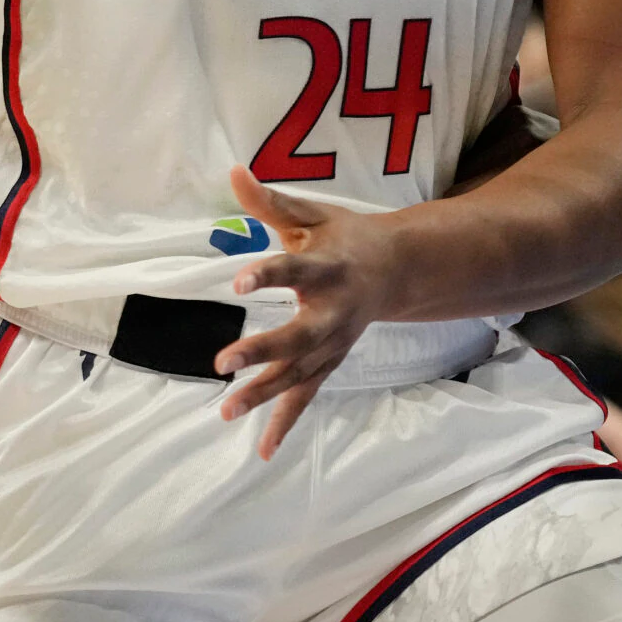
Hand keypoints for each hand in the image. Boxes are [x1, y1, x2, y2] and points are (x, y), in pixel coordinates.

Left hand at [213, 166, 404, 458]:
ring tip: (226, 409)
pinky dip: (285, 423)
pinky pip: (306, 395)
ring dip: (263, 392)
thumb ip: (270, 201)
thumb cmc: (345, 237)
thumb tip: (233, 171)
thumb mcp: (312, 215)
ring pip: (298, 373)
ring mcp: (333, 342)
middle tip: (223, 362)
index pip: (294, 270)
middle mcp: (332, 311)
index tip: (238, 281)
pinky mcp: (329, 361)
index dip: (268, 274)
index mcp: (327, 268)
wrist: (398, 269)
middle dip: (262, 352)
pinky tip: (264, 450)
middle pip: (297, 336)